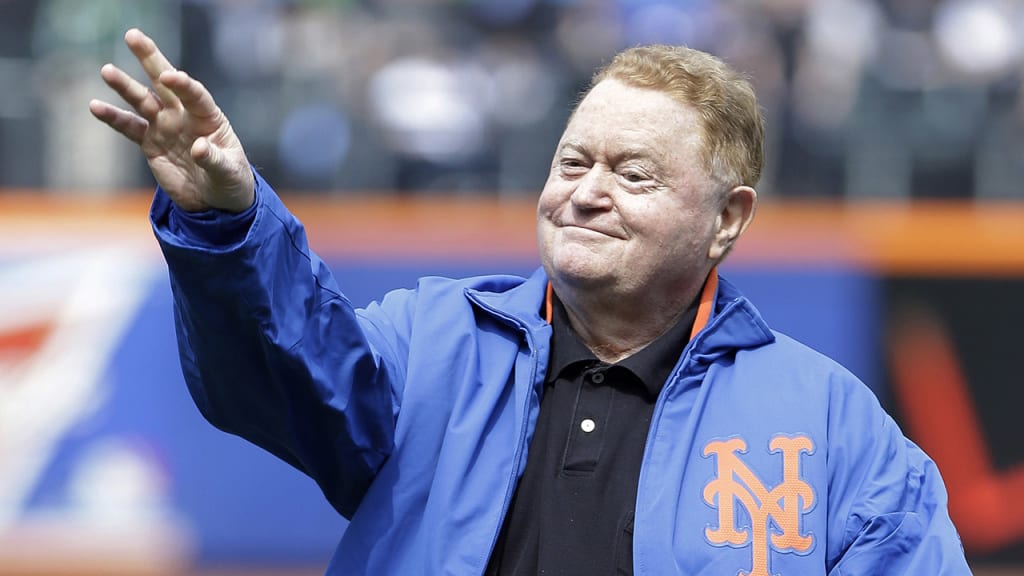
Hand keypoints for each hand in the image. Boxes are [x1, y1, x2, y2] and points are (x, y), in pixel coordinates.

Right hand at [89, 28, 254, 212]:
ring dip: (125, 86)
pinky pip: (129, 127)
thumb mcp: (229, 173)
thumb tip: (199, 147)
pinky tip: (95, 106)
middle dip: (150, 60)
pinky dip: (113, 118)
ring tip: (107, 71)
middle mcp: (184, 115)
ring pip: (143, 101)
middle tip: (133, 36)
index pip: (195, 95)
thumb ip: (215, 160)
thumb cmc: (230, 181)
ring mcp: (165, 126)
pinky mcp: (150, 142)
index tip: (169, 76)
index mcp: (208, 117)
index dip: (183, 84)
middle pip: (165, 84)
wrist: (215, 200)